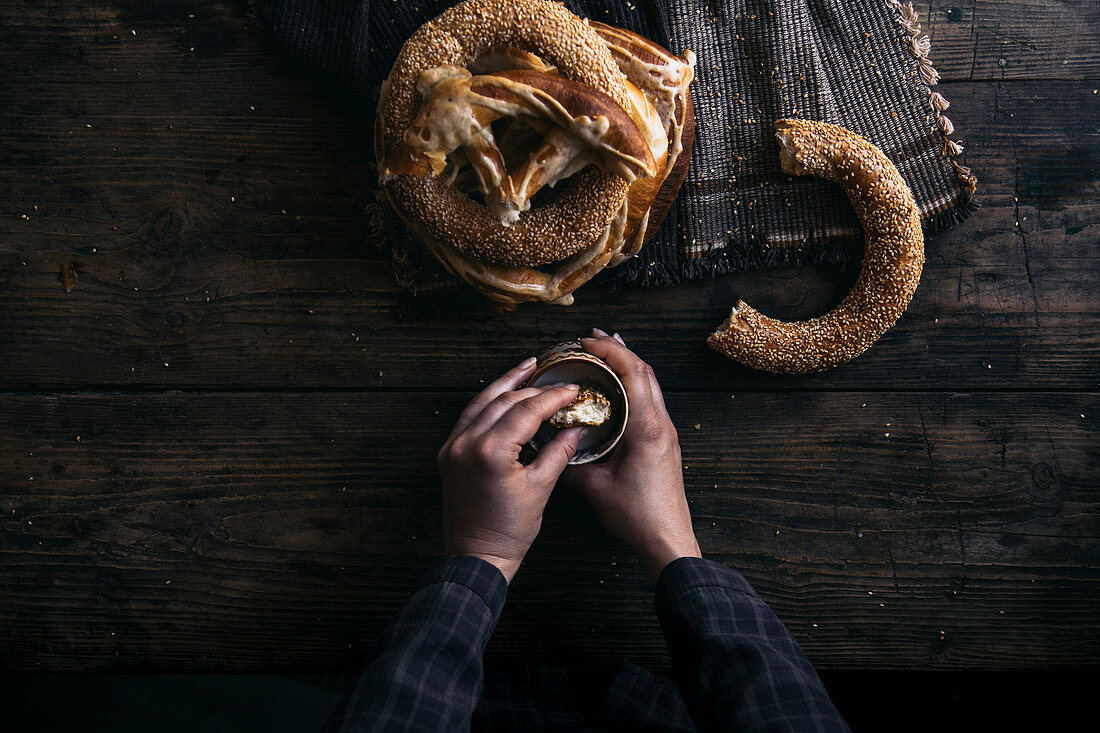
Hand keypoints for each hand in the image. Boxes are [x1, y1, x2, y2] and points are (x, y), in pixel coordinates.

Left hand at [438, 357, 584, 582]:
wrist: (476, 556)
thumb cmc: (508, 530)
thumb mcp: (541, 489)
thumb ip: (558, 452)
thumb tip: (575, 428)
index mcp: (490, 453)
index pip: (526, 411)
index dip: (552, 397)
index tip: (572, 390)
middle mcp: (465, 444)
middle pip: (504, 401)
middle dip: (533, 389)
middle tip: (557, 381)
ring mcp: (452, 447)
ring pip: (482, 401)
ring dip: (506, 384)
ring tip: (527, 369)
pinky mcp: (448, 453)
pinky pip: (469, 416)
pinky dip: (488, 401)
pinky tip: (504, 394)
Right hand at [563, 330, 700, 580]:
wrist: (668, 540)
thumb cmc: (637, 516)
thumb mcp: (595, 488)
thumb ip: (569, 463)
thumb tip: (546, 446)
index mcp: (647, 428)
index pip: (632, 372)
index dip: (609, 350)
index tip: (585, 341)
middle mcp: (662, 423)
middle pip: (644, 371)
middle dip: (618, 349)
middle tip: (591, 338)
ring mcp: (667, 431)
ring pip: (650, 384)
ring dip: (628, 364)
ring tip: (603, 353)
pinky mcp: (666, 441)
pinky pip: (651, 399)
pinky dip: (633, 383)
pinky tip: (617, 387)